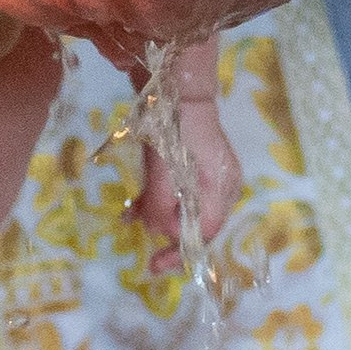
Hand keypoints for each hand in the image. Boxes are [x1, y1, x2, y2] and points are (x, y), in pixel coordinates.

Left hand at [137, 96, 243, 272]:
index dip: (178, 252)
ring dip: (156, 215)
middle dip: (166, 233)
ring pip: (182, 207)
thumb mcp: (163, 170)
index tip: (153, 266)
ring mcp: (208, 173)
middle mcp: (221, 185)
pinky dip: (156, 199)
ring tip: (129, 218)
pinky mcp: (193, 162)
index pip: (203, 234)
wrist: (178, 83)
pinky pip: (176, 191)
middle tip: (142, 244)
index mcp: (221, 188)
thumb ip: (160, 205)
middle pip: (195, 223)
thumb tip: (156, 233)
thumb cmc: (174, 126)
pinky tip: (132, 206)